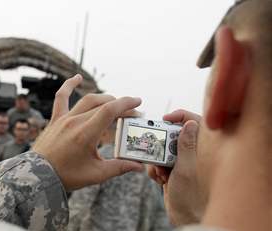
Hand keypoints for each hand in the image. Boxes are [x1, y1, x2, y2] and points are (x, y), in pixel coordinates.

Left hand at [33, 74, 143, 190]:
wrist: (38, 175)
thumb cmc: (66, 176)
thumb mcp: (95, 174)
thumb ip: (118, 167)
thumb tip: (138, 166)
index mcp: (86, 134)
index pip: (110, 111)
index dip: (126, 104)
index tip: (138, 102)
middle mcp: (75, 122)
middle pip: (103, 105)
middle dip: (121, 107)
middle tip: (131, 114)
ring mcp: (64, 118)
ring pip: (87, 100)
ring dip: (104, 99)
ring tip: (116, 103)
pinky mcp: (56, 119)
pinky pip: (61, 98)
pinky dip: (68, 85)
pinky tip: (77, 77)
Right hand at [147, 109, 205, 225]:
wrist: (184, 216)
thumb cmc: (190, 195)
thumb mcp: (185, 168)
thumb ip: (186, 145)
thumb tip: (189, 123)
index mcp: (201, 148)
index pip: (193, 121)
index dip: (180, 116)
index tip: (165, 119)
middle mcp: (192, 152)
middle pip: (172, 134)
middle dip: (160, 144)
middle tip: (155, 152)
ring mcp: (181, 161)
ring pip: (162, 148)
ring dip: (156, 160)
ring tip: (160, 173)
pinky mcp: (172, 169)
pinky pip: (158, 161)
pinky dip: (155, 169)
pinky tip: (159, 179)